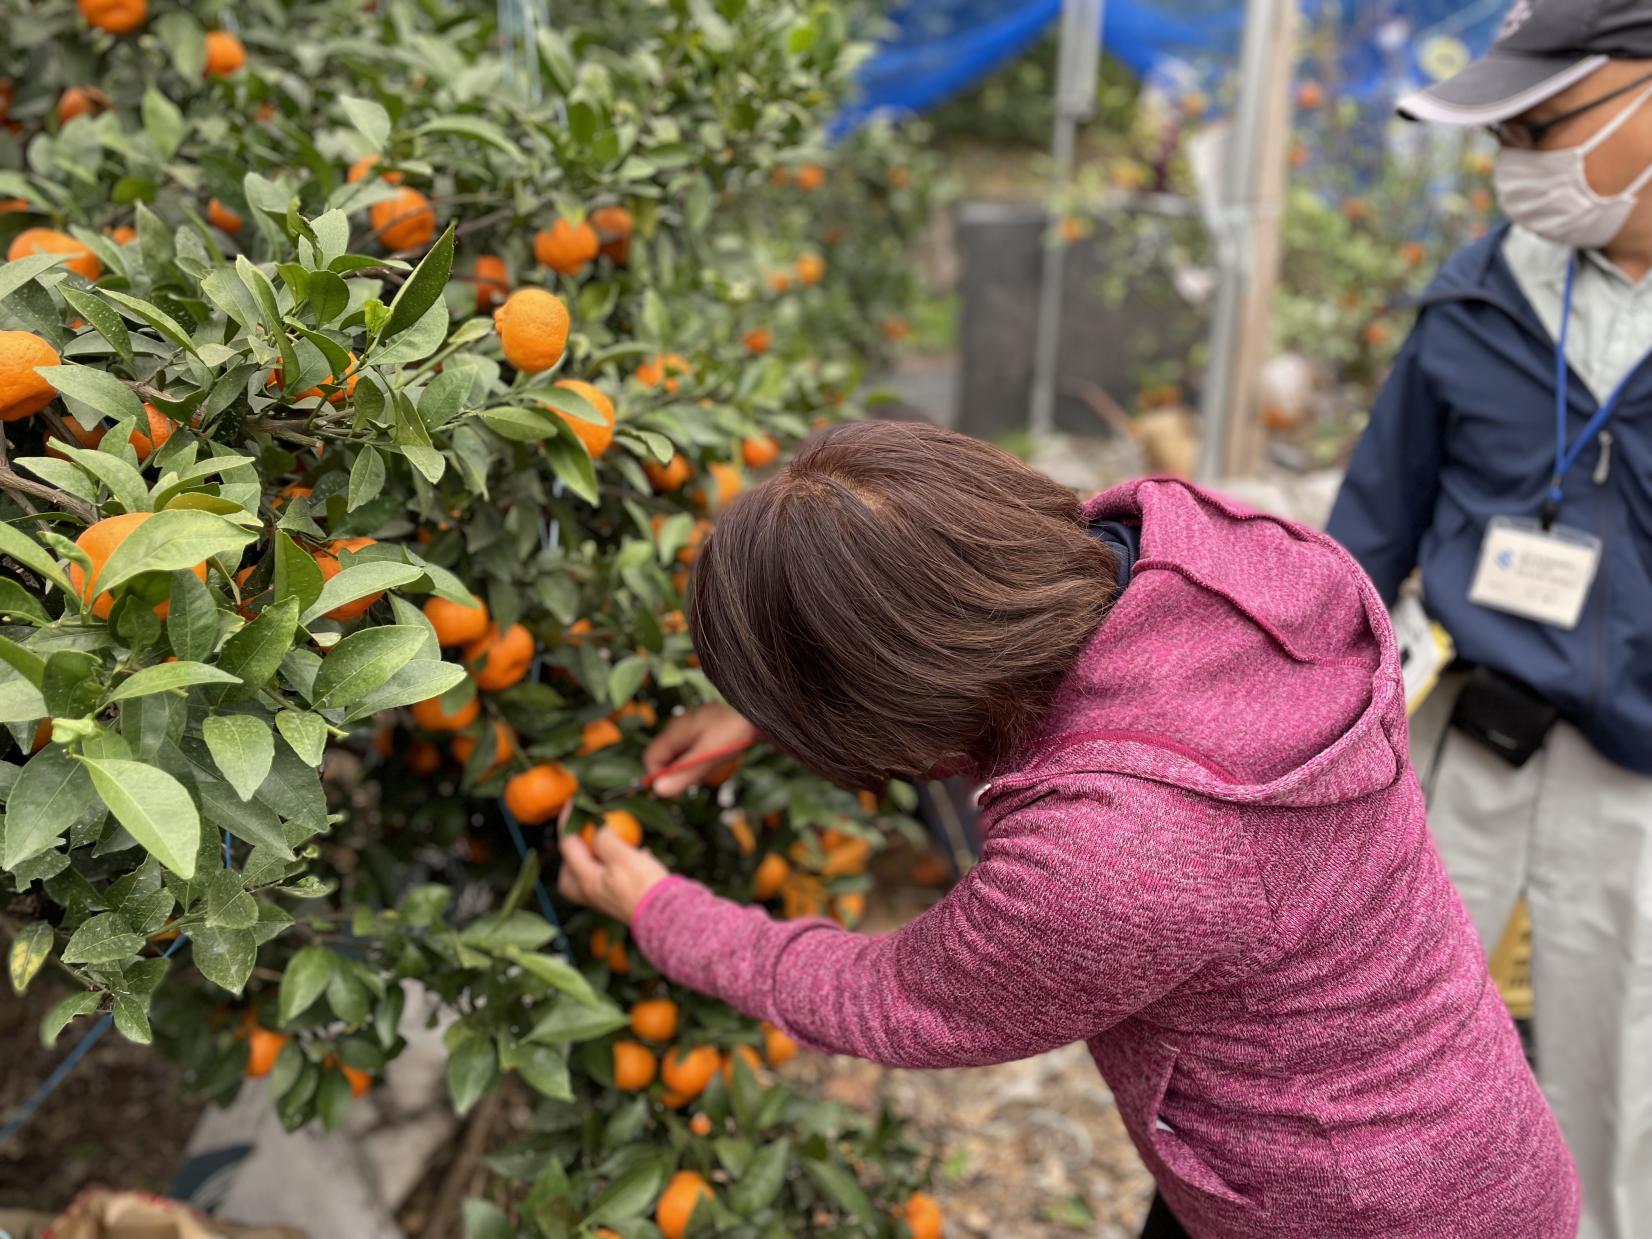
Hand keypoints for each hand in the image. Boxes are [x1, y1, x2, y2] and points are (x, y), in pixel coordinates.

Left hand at [556, 814, 670, 923]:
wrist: (668, 915)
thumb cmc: (644, 886)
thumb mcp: (622, 857)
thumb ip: (605, 839)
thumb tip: (597, 828)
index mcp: (586, 881)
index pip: (567, 845)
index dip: (568, 821)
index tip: (572, 802)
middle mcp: (592, 892)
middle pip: (570, 871)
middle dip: (574, 850)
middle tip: (584, 833)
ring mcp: (608, 898)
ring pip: (592, 875)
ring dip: (597, 857)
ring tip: (611, 841)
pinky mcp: (625, 899)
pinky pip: (614, 879)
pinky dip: (620, 864)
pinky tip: (638, 853)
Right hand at [643, 703, 759, 797]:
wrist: (757, 708)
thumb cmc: (734, 728)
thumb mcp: (708, 755)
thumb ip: (684, 772)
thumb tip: (658, 790)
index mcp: (675, 732)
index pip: (651, 758)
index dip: (657, 777)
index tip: (675, 790)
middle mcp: (679, 729)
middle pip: (665, 757)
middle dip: (676, 773)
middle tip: (696, 780)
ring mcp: (692, 728)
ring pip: (681, 755)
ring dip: (691, 767)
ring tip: (711, 766)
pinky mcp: (704, 730)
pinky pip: (694, 750)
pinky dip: (701, 759)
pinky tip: (718, 757)